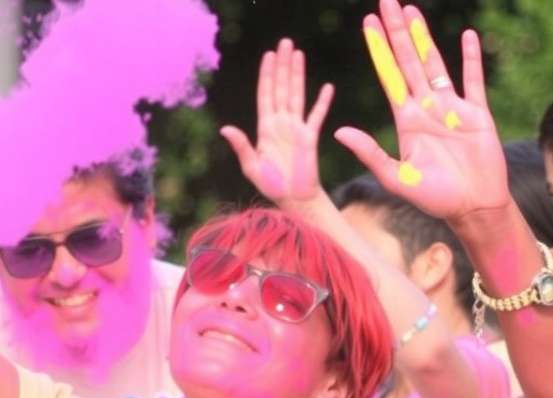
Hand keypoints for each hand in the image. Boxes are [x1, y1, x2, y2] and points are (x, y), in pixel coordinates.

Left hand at [220, 38, 333, 206]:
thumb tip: (225, 128)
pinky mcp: (311, 137)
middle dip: (282, 66)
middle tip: (285, 43)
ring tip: (299, 54)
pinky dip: (322, 102)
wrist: (293, 199)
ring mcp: (296, 128)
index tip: (269, 56)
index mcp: (264, 128)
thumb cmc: (271, 186)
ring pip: (297, 95)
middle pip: (281, 88)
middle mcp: (280, 124)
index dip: (267, 75)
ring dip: (298, 74)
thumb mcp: (251, 166)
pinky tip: (327, 87)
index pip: (265, 95)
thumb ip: (241, 146)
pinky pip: (317, 116)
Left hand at [336, 0, 508, 221]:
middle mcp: (427, 109)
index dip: (378, 50)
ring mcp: (453, 108)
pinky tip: (468, 36)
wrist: (473, 208)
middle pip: (408, 62)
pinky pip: (473, 80)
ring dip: (424, 38)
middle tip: (386, 1)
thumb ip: (370, 153)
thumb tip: (338, 130)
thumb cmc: (434, 199)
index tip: (368, 24)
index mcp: (406, 121)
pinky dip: (471, 59)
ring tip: (411, 11)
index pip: (388, 77)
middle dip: (397, 32)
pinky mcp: (478, 114)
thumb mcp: (397, 178)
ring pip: (436, 64)